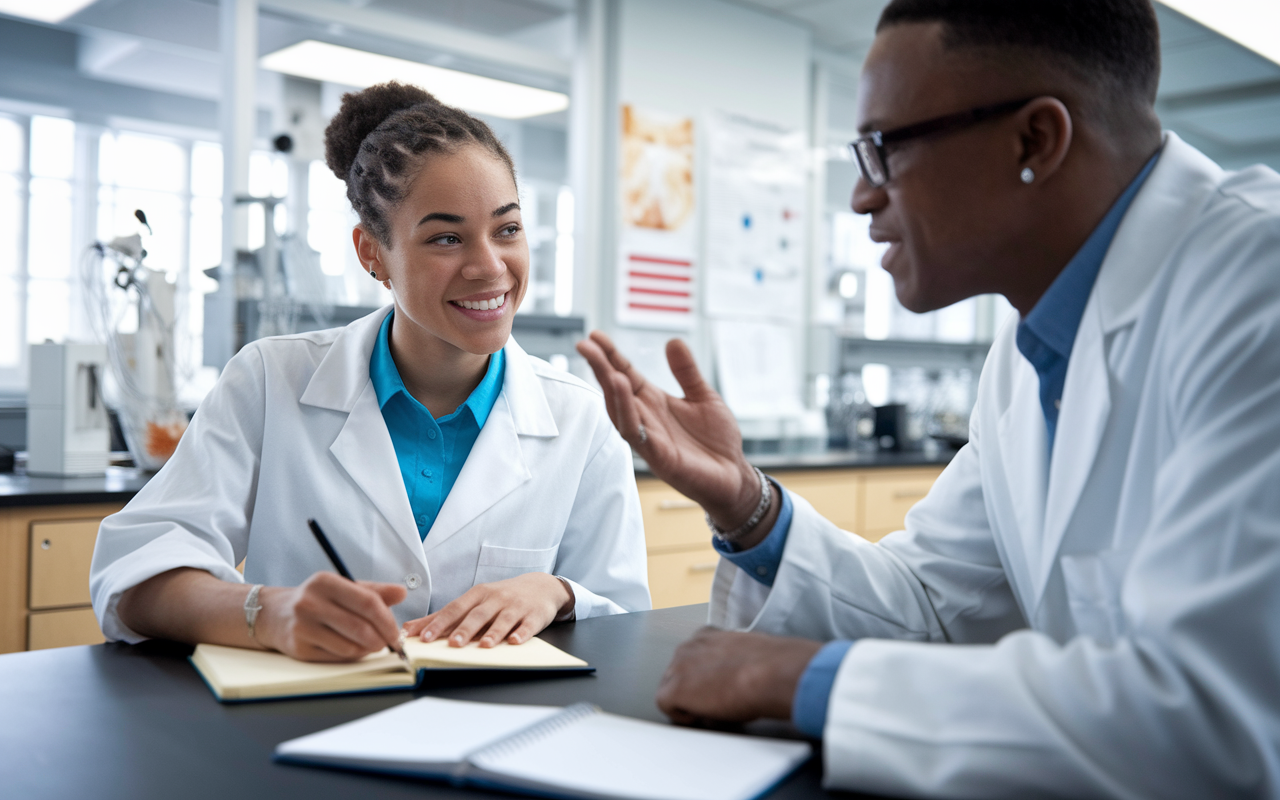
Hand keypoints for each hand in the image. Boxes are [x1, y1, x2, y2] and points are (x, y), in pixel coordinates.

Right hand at [256, 571, 406, 661]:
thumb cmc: (318, 601)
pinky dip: (352, 656)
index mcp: (325, 582)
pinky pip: (337, 657)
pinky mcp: (299, 648)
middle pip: (360, 627)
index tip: (397, 632)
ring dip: (367, 649)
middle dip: (381, 639)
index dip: (388, 620)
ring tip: (369, 644)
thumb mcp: (344, 588)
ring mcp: (302, 626)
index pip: (367, 602)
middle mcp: (310, 602)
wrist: (276, 615)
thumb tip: (402, 592)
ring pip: (350, 646)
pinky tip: (352, 648)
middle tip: (389, 643)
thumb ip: (374, 591)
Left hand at [402, 572, 572, 647]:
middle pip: (478, 615)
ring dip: (493, 633)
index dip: (439, 623)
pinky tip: (515, 641)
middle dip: (465, 629)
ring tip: (484, 645)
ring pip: (503, 620)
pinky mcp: (534, 615)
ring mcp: (516, 606)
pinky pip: (527, 625)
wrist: (541, 586)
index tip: (424, 637)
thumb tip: (409, 629)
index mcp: (477, 595)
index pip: (455, 609)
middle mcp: (495, 599)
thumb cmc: (501, 597)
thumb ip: (444, 616)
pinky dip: (521, 633)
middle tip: (453, 644)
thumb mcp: (474, 601)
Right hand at [576, 331, 768, 537]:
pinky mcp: (659, 458)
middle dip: (600, 369)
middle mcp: (646, 419)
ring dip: (612, 393)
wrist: (734, 475)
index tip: (595, 336)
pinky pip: (638, 436)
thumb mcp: (704, 397)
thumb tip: (673, 340)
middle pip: (616, 391)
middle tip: (584, 345)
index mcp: (654, 402)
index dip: (611, 356)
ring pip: (621, 414)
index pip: (626, 374)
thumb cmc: (717, 441)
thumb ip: (687, 372)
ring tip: (607, 369)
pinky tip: (626, 398)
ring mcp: (650, 439)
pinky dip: (629, 416)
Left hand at [656, 627, 823, 724]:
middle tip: (713, 704)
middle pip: (678, 673)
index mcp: (707, 636)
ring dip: (686, 701)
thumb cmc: (771, 665)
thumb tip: (739, 673)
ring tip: (711, 712)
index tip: (715, 688)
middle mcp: (689, 647)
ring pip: (670, 687)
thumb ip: (733, 659)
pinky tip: (702, 718)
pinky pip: (665, 704)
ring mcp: (678, 666)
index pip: (692, 657)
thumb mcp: (748, 654)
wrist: (771, 673)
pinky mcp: (675, 689)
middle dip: (691, 689)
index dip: (701, 677)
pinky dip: (681, 714)